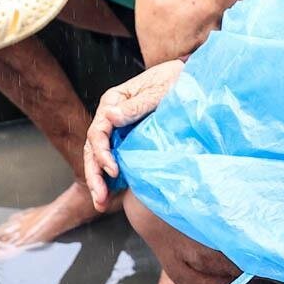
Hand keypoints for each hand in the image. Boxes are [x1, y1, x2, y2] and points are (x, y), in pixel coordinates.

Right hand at [81, 59, 183, 209]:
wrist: (190, 80)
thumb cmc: (175, 80)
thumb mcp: (158, 91)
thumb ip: (136, 105)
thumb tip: (110, 116)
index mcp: (113, 101)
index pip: (98, 131)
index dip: (102, 153)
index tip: (113, 170)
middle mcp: (111, 116)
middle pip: (93, 148)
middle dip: (94, 174)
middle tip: (99, 197)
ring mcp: (118, 130)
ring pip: (98, 157)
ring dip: (98, 181)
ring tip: (100, 203)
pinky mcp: (127, 140)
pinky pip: (113, 160)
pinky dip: (109, 178)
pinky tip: (110, 195)